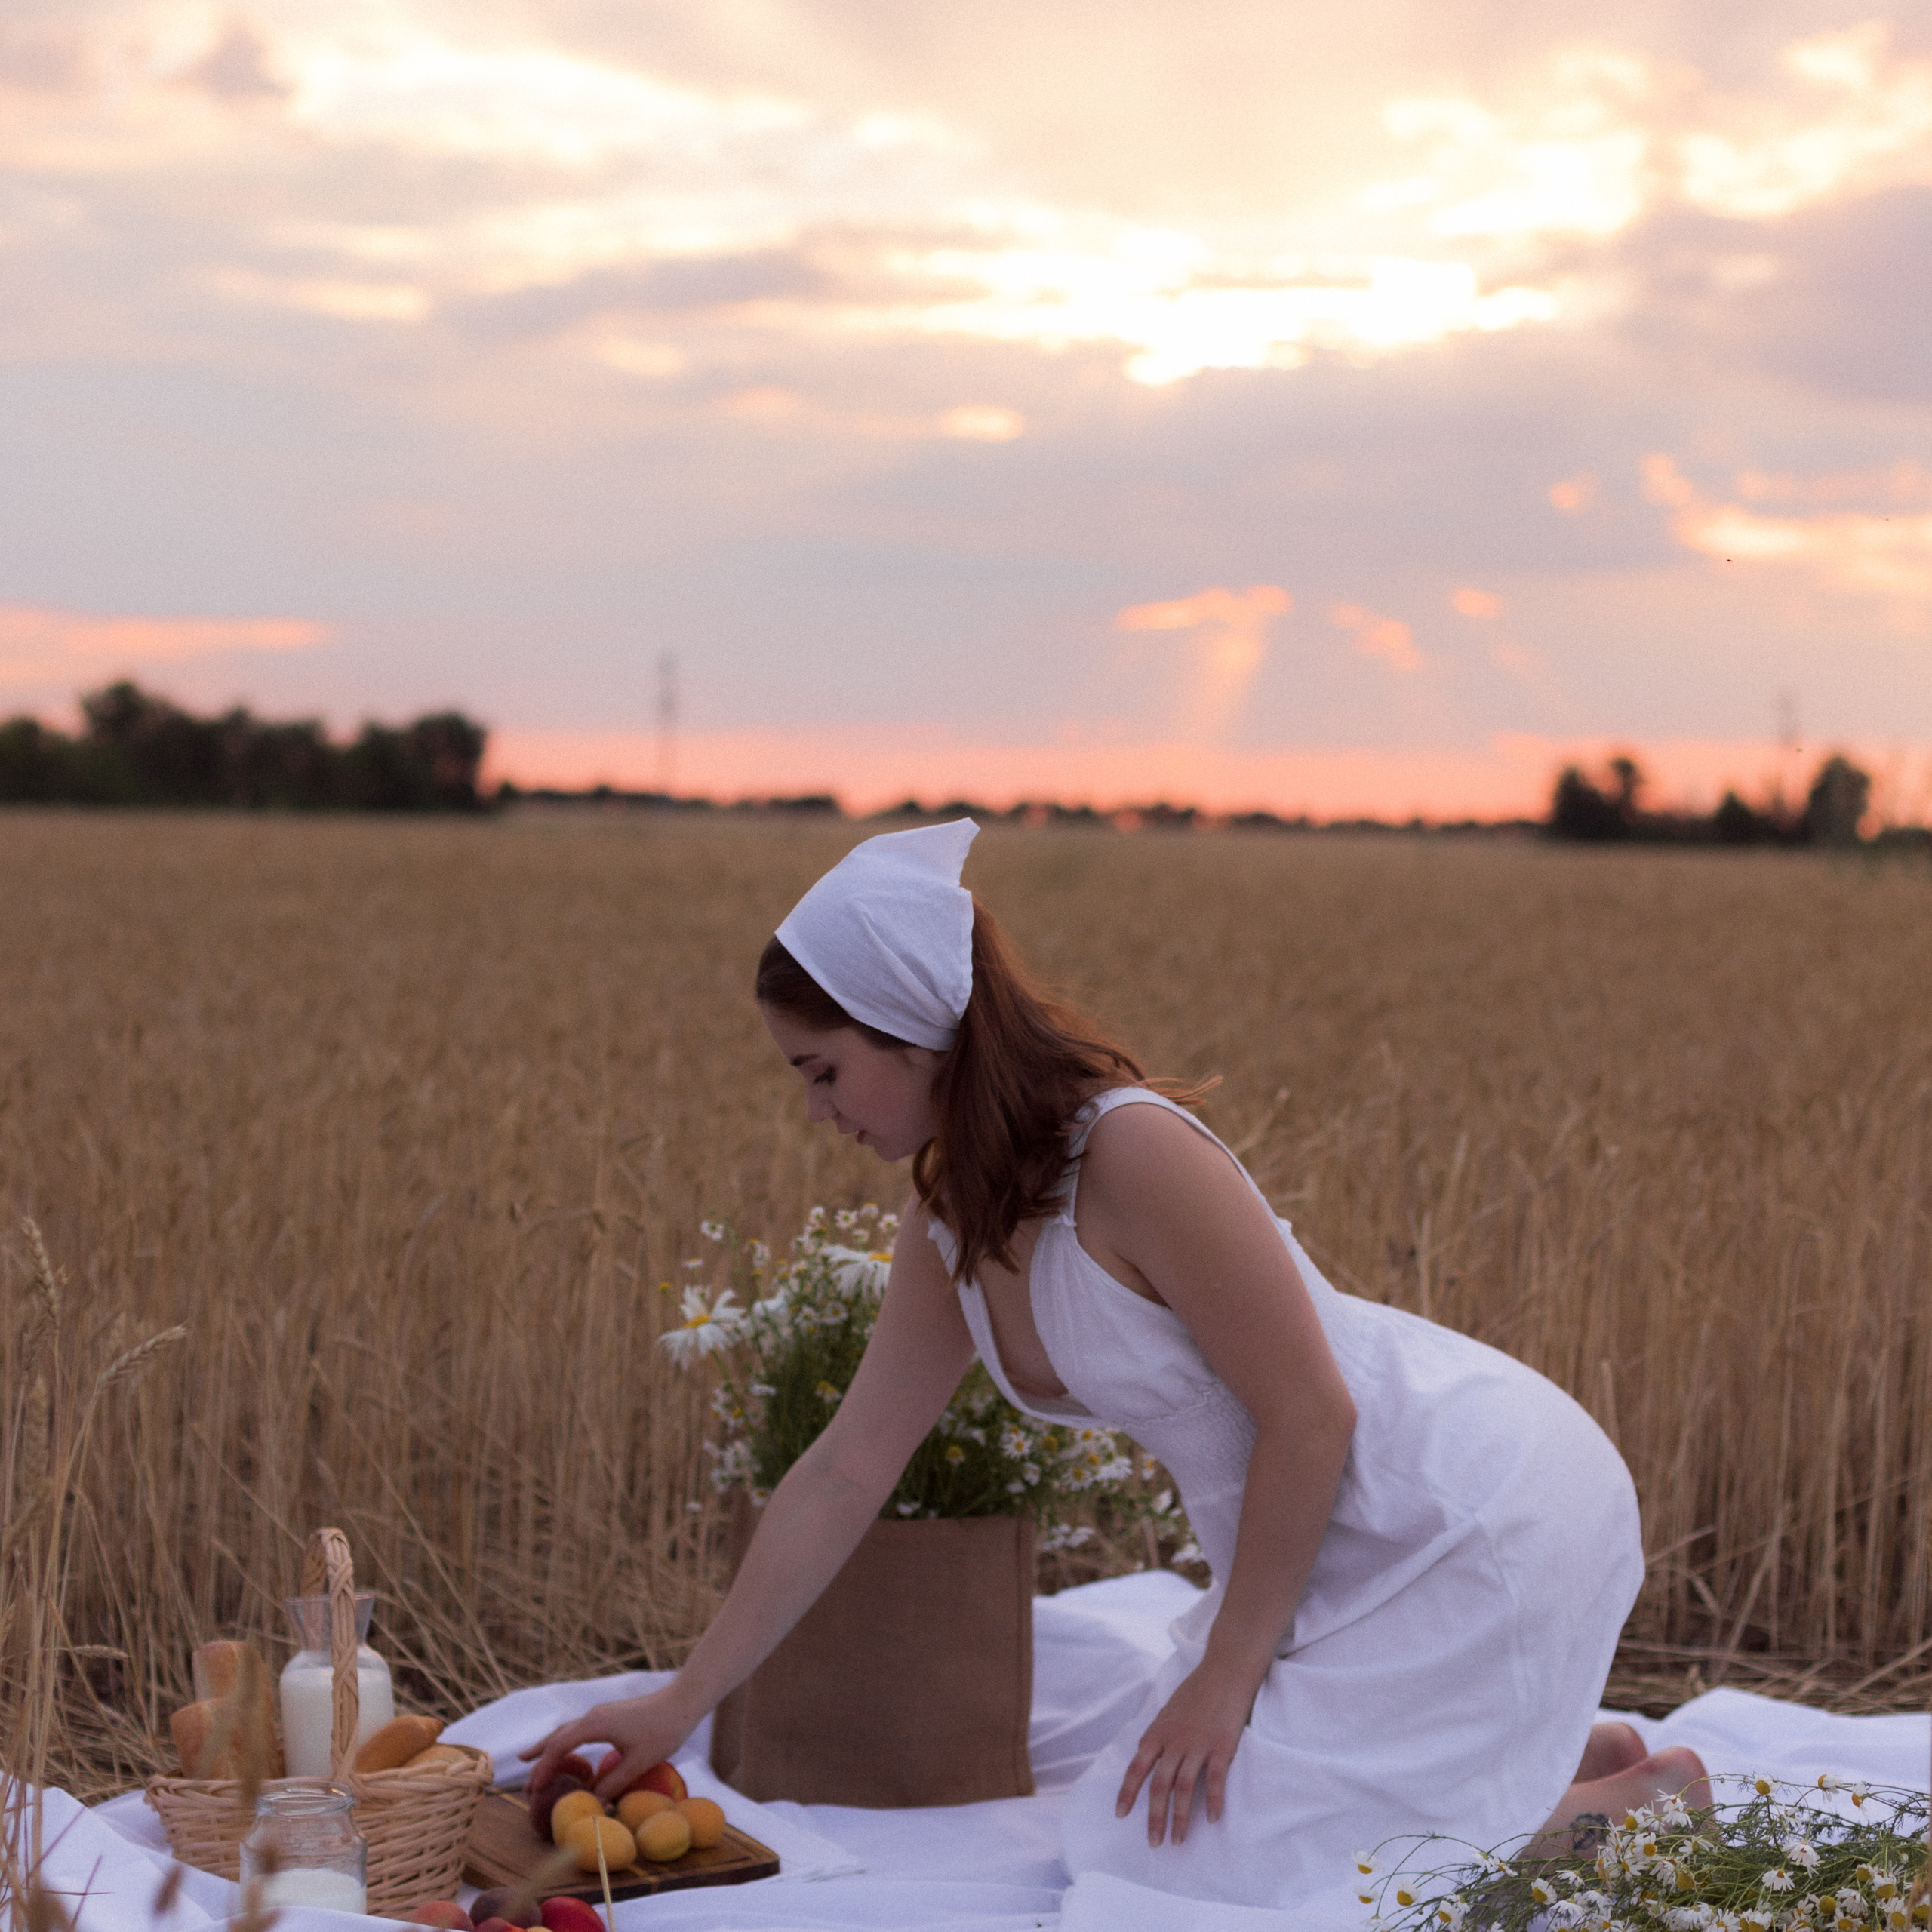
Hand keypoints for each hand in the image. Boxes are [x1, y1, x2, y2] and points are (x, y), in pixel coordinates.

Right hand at [520, 1685, 698, 1803]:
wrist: (682, 1701)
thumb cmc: (663, 1731)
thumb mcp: (639, 1762)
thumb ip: (613, 1782)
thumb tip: (593, 1802)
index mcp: (596, 1724)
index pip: (560, 1746)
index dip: (544, 1768)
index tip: (533, 1789)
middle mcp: (593, 1716)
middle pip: (557, 1737)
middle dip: (539, 1759)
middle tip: (526, 1783)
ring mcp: (601, 1714)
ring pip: (566, 1731)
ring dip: (549, 1748)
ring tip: (530, 1760)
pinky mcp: (609, 1715)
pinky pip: (578, 1730)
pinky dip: (565, 1743)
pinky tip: (568, 1751)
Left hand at [1114, 1659, 1253, 1846]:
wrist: (1224, 1670)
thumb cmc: (1196, 1691)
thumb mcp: (1168, 1711)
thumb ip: (1158, 1735)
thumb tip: (1146, 1756)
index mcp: (1158, 1732)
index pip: (1137, 1767)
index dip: (1128, 1792)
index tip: (1120, 1815)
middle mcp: (1174, 1741)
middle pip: (1159, 1785)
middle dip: (1154, 1817)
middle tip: (1153, 1843)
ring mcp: (1198, 1744)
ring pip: (1184, 1787)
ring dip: (1180, 1818)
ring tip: (1178, 1841)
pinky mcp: (1221, 1746)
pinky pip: (1215, 1779)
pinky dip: (1214, 1801)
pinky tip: (1213, 1820)